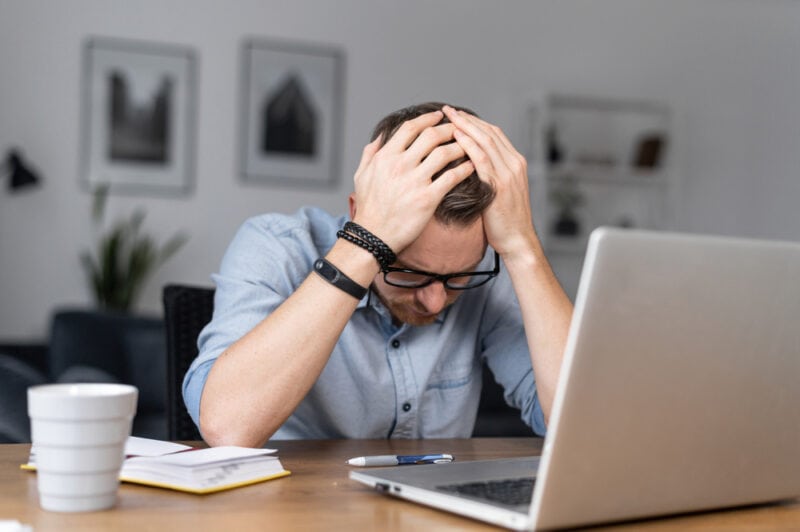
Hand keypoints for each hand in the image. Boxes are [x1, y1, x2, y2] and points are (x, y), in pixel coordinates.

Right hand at [351, 110, 474, 252]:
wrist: (373, 236)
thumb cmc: (368, 208)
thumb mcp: (362, 175)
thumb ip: (370, 153)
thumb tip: (379, 136)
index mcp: (385, 157)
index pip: (410, 128)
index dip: (427, 119)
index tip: (439, 116)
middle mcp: (400, 165)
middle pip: (431, 136)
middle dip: (449, 129)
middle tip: (459, 128)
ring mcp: (414, 181)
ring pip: (445, 153)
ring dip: (460, 146)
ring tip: (469, 146)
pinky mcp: (427, 198)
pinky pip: (452, 177)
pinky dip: (464, 169)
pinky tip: (471, 167)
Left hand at [442, 105, 538, 259]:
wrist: (517, 240)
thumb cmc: (504, 220)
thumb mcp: (499, 191)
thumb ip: (489, 174)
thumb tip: (468, 164)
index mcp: (515, 163)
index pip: (494, 133)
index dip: (474, 122)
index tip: (456, 115)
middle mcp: (514, 164)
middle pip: (489, 132)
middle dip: (467, 119)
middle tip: (448, 110)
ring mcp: (508, 174)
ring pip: (486, 141)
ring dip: (465, 127)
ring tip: (448, 118)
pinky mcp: (499, 186)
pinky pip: (482, 160)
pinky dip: (469, 146)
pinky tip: (456, 138)